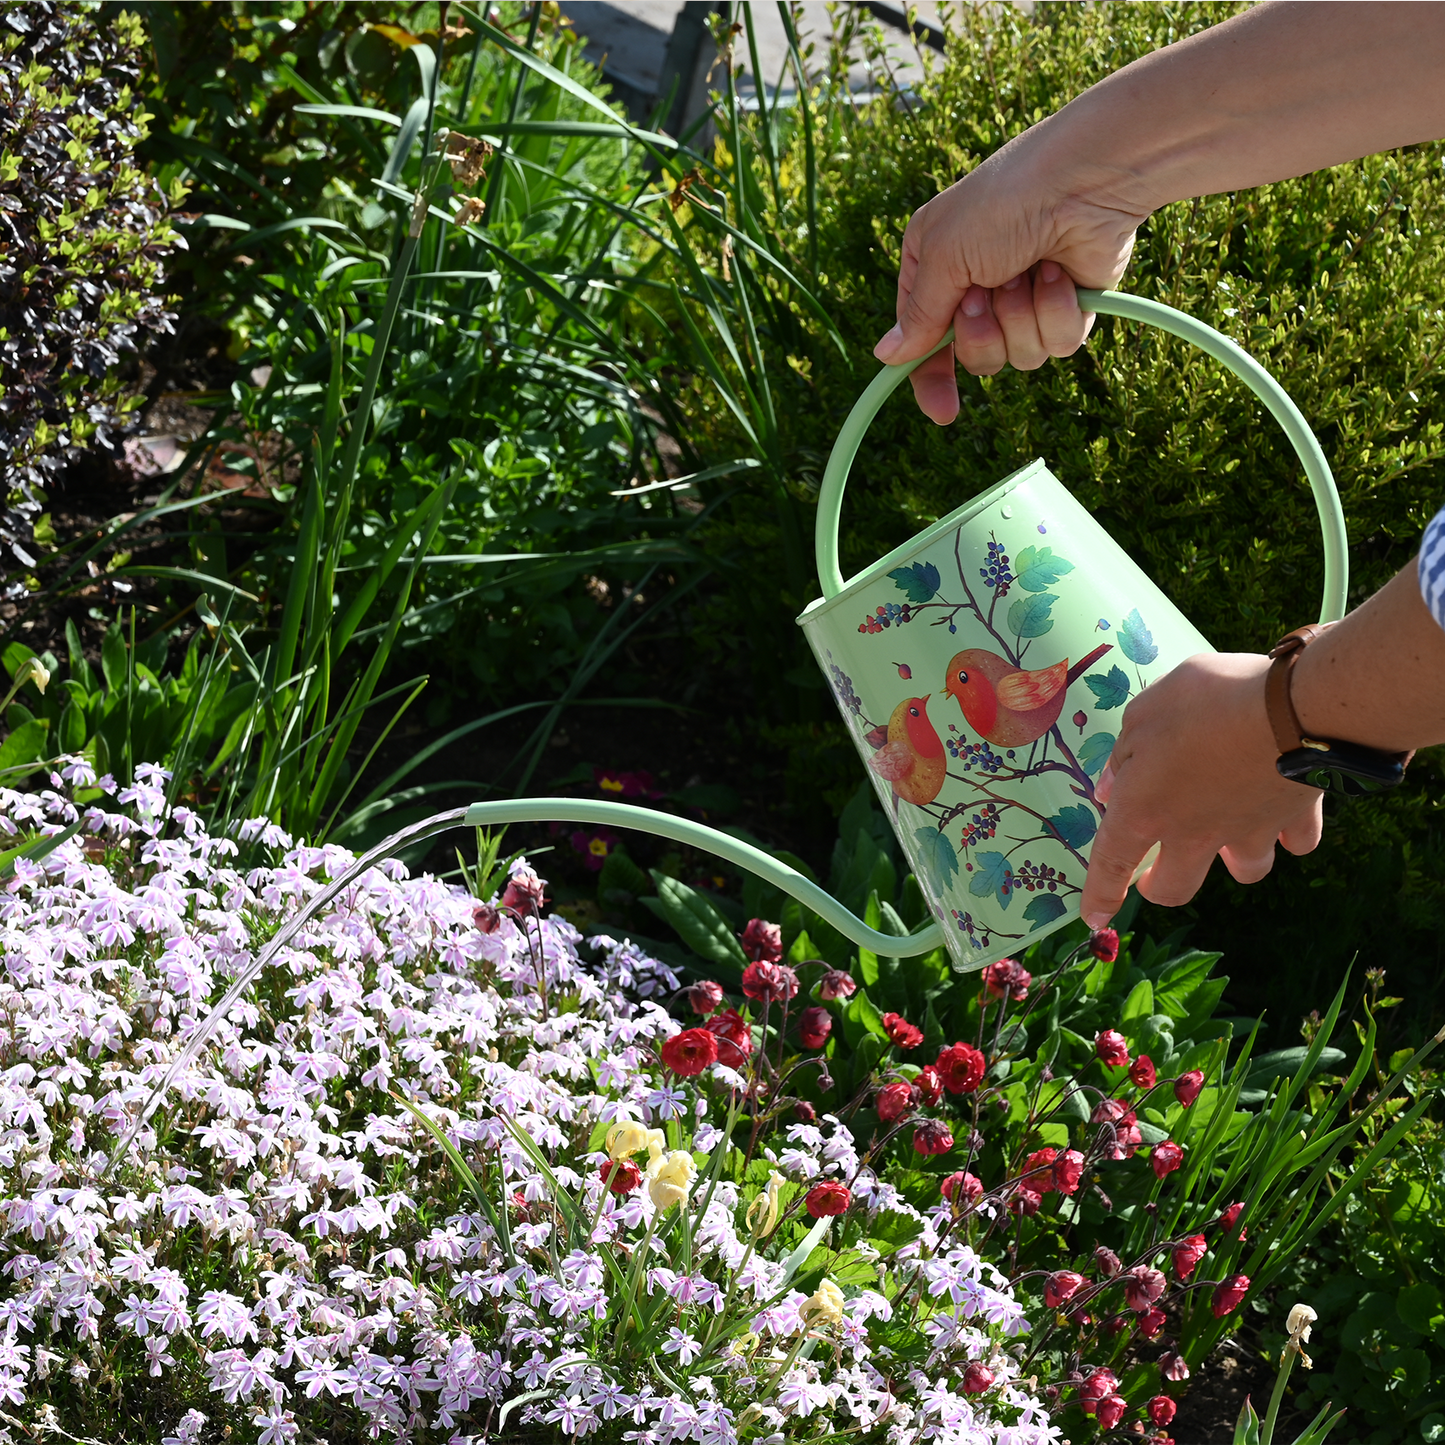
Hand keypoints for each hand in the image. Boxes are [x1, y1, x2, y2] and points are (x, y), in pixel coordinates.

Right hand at [873, 134, 1147, 424]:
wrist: (1085, 180)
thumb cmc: (1005, 203)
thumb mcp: (945, 255)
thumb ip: (918, 315)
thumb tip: (886, 356)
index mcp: (936, 266)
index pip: (923, 340)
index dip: (931, 378)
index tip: (943, 411)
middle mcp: (978, 285)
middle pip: (973, 356)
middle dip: (982, 332)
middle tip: (987, 293)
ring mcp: (1025, 298)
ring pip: (1018, 356)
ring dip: (1023, 317)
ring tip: (1031, 272)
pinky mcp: (1067, 306)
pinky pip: (1057, 344)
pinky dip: (1057, 312)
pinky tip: (1061, 274)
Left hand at [1078, 652, 1324, 927]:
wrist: (1294, 708)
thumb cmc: (1204, 701)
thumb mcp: (1145, 712)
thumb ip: (1124, 753)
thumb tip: (1110, 786)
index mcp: (1145, 809)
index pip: (1111, 863)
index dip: (1100, 894)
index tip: (1095, 918)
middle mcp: (1194, 833)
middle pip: (1176, 888)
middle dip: (1163, 888)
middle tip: (1158, 874)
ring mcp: (1249, 831)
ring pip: (1245, 871)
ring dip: (1235, 860)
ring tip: (1231, 837)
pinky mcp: (1295, 818)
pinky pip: (1296, 842)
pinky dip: (1291, 835)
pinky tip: (1286, 814)